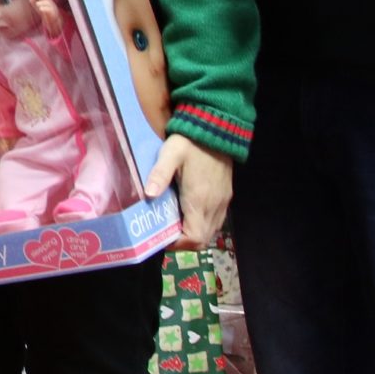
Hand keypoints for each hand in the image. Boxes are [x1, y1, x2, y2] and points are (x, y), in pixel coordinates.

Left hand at [30, 0, 62, 31]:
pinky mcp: (53, 14)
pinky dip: (45, 9)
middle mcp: (51, 4)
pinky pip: (49, 10)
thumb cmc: (47, 14)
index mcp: (48, 2)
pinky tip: (40, 8)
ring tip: (37, 3)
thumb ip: (35, 4)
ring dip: (42, 3)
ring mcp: (53, 8)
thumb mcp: (40, 8)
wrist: (54, 22)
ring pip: (48, 4)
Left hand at [144, 133, 232, 248]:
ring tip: (174, 224)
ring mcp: (222, 202)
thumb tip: (148, 195)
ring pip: (210, 231)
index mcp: (199, 200)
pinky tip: (188, 213)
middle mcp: (214, 206)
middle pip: (202, 239)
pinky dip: (202, 225)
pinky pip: (216, 221)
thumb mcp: (170, 154)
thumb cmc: (190, 143)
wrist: (217, 129)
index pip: (194, 237)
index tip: (162, 238)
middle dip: (184, 242)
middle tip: (165, 233)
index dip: (178, 244)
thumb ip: (159, 174)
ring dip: (193, 234)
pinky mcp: (226, 197)